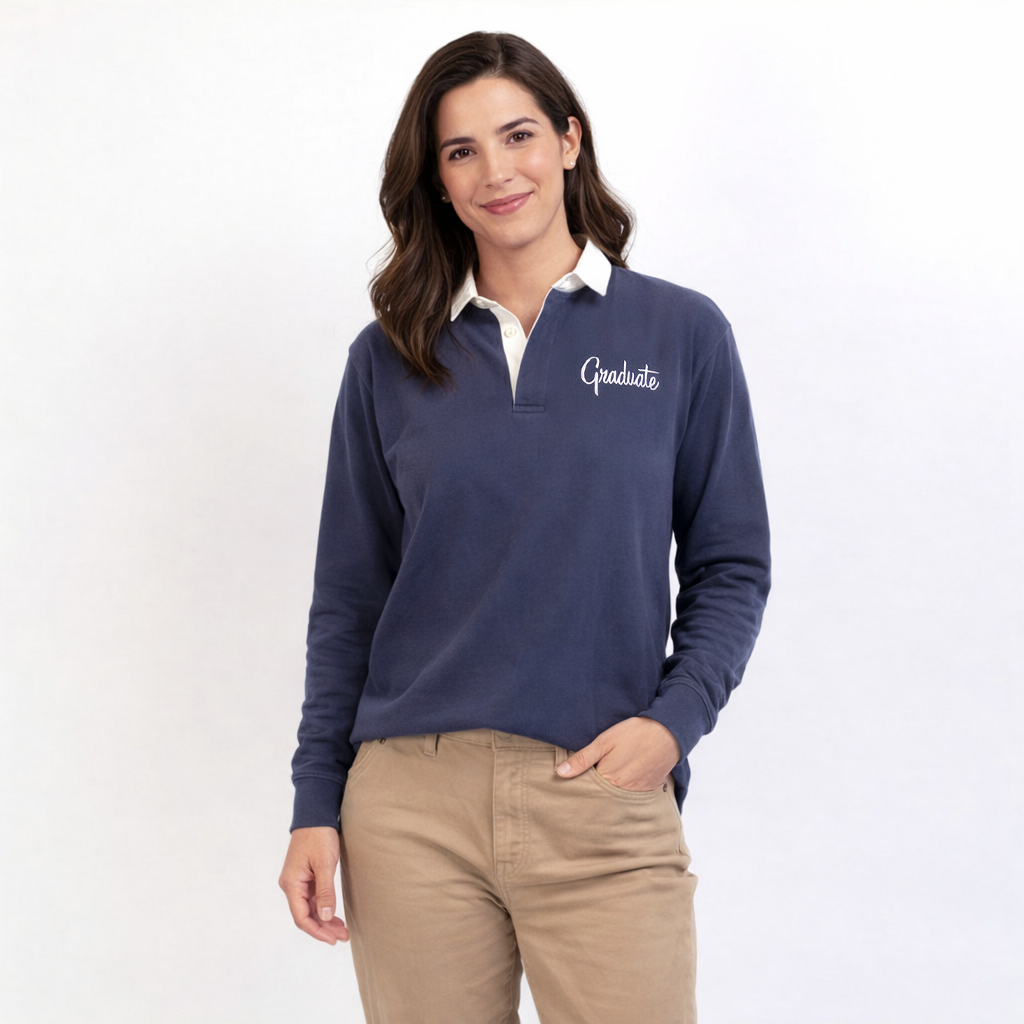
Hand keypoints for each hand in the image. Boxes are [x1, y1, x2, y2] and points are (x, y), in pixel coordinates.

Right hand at [279, 826, 349, 944]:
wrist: (316, 814)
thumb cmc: (319, 836)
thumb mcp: (324, 864)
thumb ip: (325, 891)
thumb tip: (325, 917)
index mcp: (291, 884)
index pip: (301, 917)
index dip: (317, 931)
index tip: (333, 940)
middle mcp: (291, 885)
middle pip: (305, 915)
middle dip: (323, 928)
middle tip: (343, 937)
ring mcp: (297, 881)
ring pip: (310, 908)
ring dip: (324, 919)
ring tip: (342, 930)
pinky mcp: (305, 876)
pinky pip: (312, 898)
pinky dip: (323, 907)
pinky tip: (334, 915)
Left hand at [556, 716, 681, 790]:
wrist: (668, 732)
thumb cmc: (634, 733)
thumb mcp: (604, 741)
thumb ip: (582, 759)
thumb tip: (559, 773)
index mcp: (608, 779)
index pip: (588, 789)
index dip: (582, 783)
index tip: (577, 778)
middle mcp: (622, 791)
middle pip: (602, 796)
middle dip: (596, 789)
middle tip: (597, 773)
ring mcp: (637, 792)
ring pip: (617, 796)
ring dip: (612, 790)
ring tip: (613, 773)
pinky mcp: (649, 790)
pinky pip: (633, 795)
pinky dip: (627, 789)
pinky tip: (627, 776)